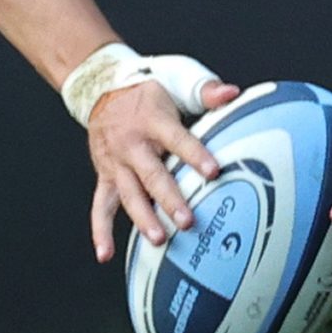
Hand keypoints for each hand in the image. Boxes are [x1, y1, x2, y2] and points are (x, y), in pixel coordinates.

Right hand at [87, 76, 238, 262]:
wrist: (102, 88)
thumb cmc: (145, 91)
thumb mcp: (176, 80)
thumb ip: (205, 90)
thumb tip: (231, 93)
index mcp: (154, 120)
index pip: (177, 139)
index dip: (194, 154)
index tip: (212, 171)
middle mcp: (133, 144)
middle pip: (152, 174)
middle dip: (169, 198)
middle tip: (186, 220)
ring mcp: (117, 163)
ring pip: (129, 194)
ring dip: (143, 217)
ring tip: (158, 238)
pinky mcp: (107, 176)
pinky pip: (100, 205)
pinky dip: (101, 231)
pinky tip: (106, 253)